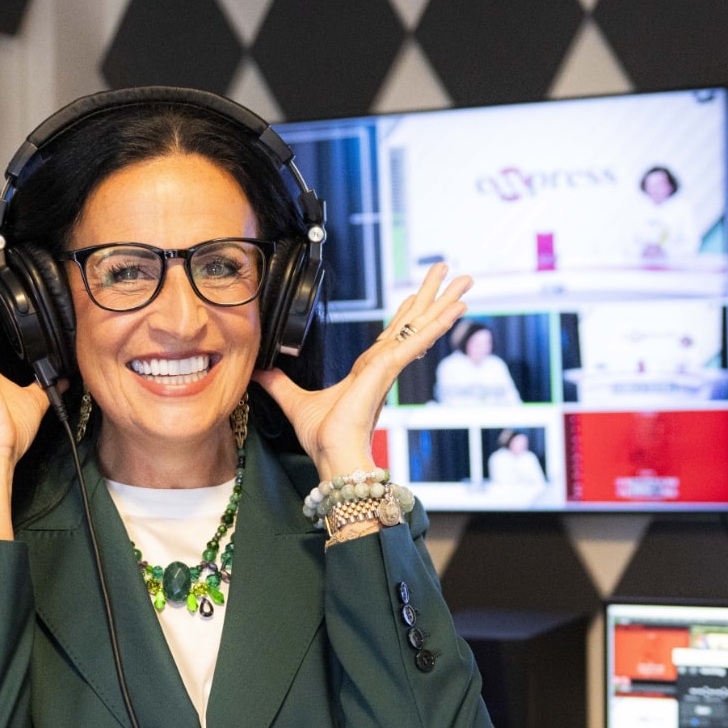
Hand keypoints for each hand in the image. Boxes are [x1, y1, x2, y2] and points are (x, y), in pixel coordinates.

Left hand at [254, 260, 470, 479]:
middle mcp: (384, 365)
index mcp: (368, 370)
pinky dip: (437, 325)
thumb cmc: (323, 439)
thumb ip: (278, 383)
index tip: (417, 295)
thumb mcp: (294, 401)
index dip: (405, 313)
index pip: (391, 333)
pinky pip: (417, 341)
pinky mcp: (389, 370)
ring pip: (422, 326)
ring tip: (466, 280)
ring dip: (444, 302)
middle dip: (432, 296)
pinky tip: (455, 310)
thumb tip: (260, 370)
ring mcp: (390, 366)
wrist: (333, 455)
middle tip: (453, 271)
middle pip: (413, 321)